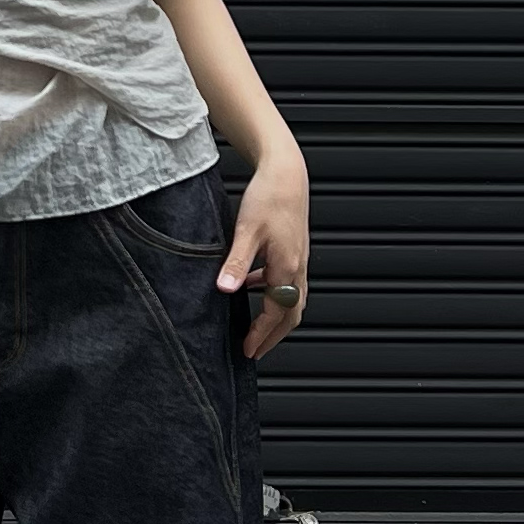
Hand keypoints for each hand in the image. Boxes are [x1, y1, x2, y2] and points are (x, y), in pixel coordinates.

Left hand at [215, 156, 309, 359]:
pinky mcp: (293, 250)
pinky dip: (272, 294)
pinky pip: (285, 282)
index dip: (261, 335)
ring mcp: (298, 259)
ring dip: (275, 318)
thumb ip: (237, 264)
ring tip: (256, 328)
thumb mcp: (247, 232)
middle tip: (256, 350)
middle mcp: (297, 267)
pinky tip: (253, 286)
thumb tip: (225, 290)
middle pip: (291, 314)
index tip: (247, 350)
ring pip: (291, 300)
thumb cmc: (269, 196)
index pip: (275, 313)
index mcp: (287, 267)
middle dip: (273, 336)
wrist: (286, 172)